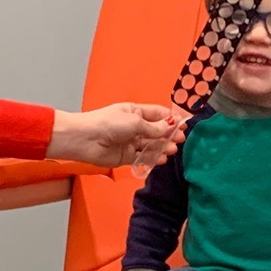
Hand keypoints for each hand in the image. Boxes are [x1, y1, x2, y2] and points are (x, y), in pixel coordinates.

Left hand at [48, 103, 186, 170]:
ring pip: (151, 145)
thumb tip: (172, 125)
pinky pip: (143, 157)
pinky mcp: (126, 156)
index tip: (185, 123)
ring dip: (162, 147)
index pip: (158, 113)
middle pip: (156, 130)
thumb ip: (154, 127)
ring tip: (172, 149)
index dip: (171, 118)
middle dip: (169, 134)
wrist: (85, 139)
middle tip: (180, 139)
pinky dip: (153, 158)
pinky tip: (162, 158)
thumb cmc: (106, 123)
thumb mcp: (135, 122)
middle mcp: (133, 126)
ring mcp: (130, 141)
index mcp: (135, 112)